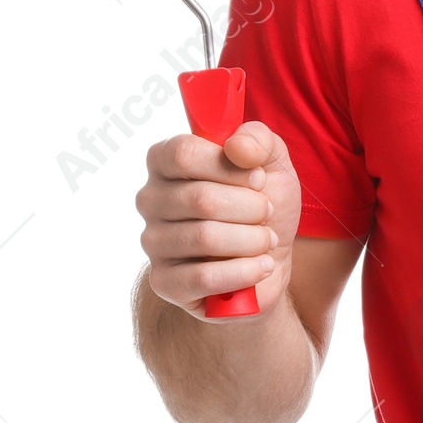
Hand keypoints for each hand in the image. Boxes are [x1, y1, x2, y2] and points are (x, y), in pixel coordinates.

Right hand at [137, 122, 301, 320]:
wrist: (270, 258)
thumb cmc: (263, 204)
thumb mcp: (273, 163)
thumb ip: (258, 140)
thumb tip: (237, 145)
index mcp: (165, 161)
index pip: (182, 153)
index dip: (230, 167)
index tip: (258, 178)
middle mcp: (150, 200)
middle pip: (200, 198)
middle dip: (252, 208)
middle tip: (268, 213)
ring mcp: (152, 242)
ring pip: (205, 238)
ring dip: (252, 239)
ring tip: (267, 240)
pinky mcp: (164, 282)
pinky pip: (202, 277)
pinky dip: (244, 271)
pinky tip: (262, 266)